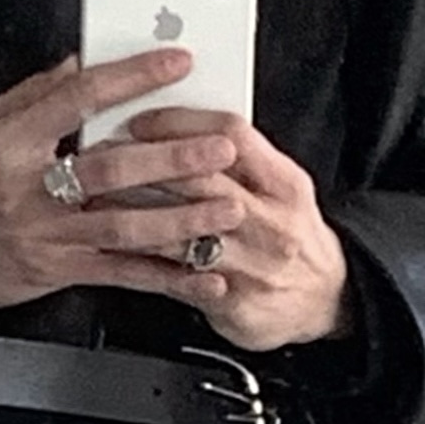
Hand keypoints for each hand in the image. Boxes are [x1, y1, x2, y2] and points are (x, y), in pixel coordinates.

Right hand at [0, 52, 248, 313]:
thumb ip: (33, 96)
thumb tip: (78, 64)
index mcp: (15, 142)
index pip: (79, 100)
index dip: (130, 79)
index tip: (174, 65)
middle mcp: (35, 189)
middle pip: (112, 169)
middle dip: (173, 158)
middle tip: (219, 148)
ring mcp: (51, 235)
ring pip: (126, 226)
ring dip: (182, 219)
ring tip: (227, 209)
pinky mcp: (61, 272)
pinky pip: (123, 275)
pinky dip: (167, 277)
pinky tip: (202, 276)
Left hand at [127, 111, 353, 352]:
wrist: (328, 298)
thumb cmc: (292, 232)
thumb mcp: (281, 184)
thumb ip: (240, 157)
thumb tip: (180, 125)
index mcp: (285, 183)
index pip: (231, 135)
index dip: (181, 122)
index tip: (141, 117)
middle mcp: (272, 224)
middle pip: (202, 181)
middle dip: (147, 164)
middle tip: (104, 154)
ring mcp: (254, 268)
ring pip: (183, 234)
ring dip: (134, 215)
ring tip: (96, 198)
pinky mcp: (236, 306)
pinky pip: (181, 282)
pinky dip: (144, 263)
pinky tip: (117, 248)